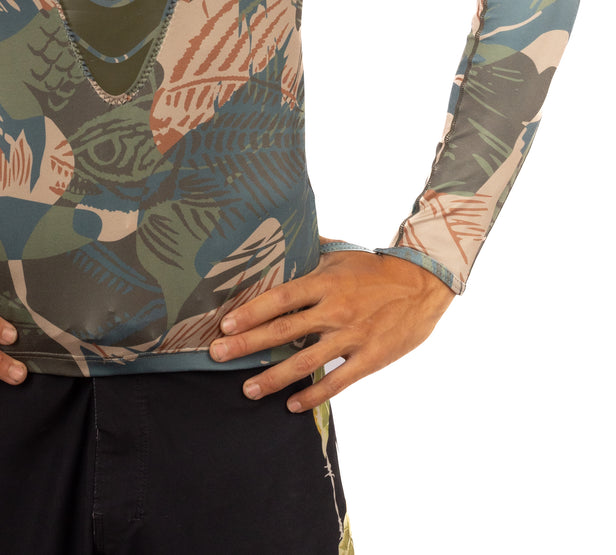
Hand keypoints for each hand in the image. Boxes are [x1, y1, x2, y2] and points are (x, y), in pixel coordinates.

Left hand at [209, 247, 453, 410]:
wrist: (422, 285)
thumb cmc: (375, 267)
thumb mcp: (341, 251)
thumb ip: (310, 248)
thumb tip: (279, 235)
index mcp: (324, 282)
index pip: (280, 297)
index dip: (252, 311)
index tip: (226, 324)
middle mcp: (334, 309)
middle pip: (283, 330)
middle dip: (247, 345)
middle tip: (218, 355)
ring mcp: (352, 336)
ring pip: (305, 360)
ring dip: (273, 378)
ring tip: (247, 390)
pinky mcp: (369, 358)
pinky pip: (336, 381)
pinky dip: (313, 395)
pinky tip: (292, 406)